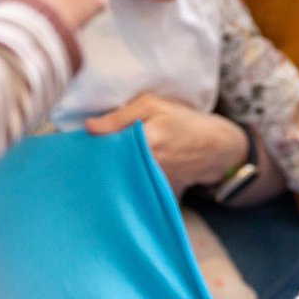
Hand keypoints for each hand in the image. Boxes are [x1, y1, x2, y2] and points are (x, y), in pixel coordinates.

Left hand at [85, 93, 244, 193]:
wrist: (217, 147)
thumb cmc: (185, 122)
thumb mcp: (154, 105)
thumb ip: (121, 115)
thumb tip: (89, 127)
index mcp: (145, 141)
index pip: (106, 148)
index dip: (92, 147)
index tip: (80, 146)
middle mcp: (148, 166)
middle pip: (111, 167)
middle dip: (100, 162)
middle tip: (88, 157)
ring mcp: (154, 182)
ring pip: (122, 179)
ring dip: (111, 173)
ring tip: (101, 166)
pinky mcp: (159, 192)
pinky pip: (136, 189)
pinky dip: (127, 183)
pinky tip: (122, 177)